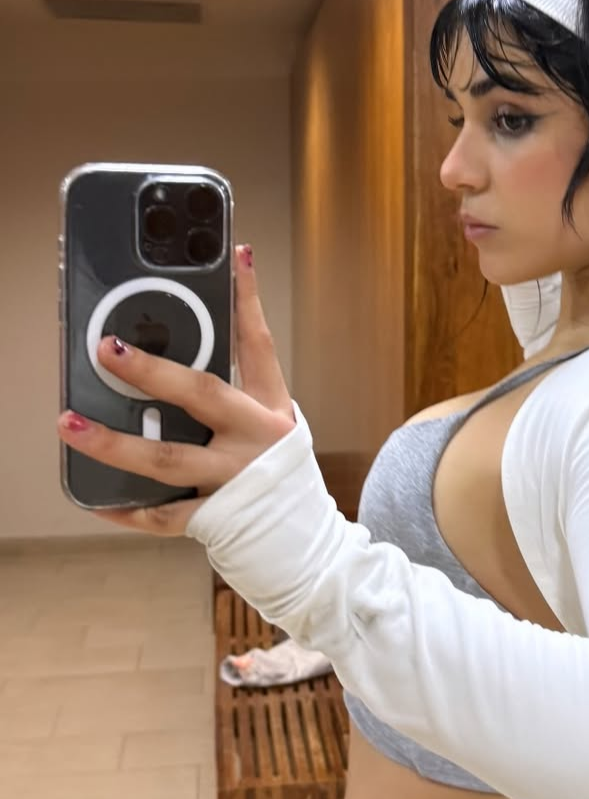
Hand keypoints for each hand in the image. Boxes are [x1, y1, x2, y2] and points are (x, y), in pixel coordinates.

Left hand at [57, 245, 295, 535]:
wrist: (307, 545)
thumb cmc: (277, 477)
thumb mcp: (268, 426)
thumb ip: (228, 397)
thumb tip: (163, 363)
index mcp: (270, 409)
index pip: (258, 344)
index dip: (248, 297)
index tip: (236, 253)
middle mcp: (255, 438)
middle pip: (201, 395)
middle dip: (152, 371)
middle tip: (108, 350)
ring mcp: (235, 478)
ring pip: (167, 458)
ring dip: (114, 441)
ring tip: (70, 423)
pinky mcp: (218, 517)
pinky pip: (162, 514)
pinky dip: (126, 509)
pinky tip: (96, 499)